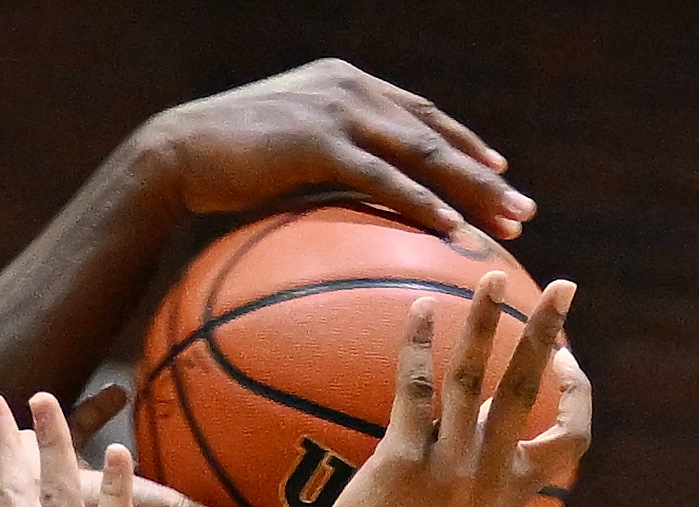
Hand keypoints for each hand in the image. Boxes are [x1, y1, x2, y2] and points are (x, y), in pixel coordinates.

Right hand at [139, 60, 529, 248]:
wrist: (174, 153)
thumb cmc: (225, 164)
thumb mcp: (286, 150)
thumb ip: (327, 159)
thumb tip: (350, 200)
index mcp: (347, 84)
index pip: (421, 115)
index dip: (465, 144)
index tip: (500, 173)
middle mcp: (350, 88)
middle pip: (435, 134)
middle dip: (485, 176)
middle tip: (524, 211)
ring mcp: (336, 111)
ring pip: (422, 152)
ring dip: (470, 191)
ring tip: (506, 226)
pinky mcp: (318, 142)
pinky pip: (384, 178)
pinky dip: (422, 204)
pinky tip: (451, 230)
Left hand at [310, 273, 587, 506]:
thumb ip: (480, 481)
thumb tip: (482, 430)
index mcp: (513, 491)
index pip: (572, 439)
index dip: (578, 396)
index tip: (566, 361)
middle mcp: (489, 475)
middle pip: (530, 389)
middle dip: (550, 332)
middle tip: (563, 285)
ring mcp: (449, 468)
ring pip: (473, 378)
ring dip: (485, 320)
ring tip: (489, 275)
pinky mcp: (403, 463)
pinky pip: (415, 390)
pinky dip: (418, 345)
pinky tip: (419, 309)